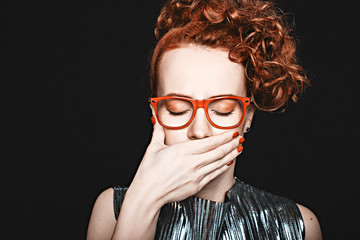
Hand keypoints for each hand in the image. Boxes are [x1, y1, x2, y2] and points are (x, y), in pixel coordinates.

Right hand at [128, 118, 242, 205]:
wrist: (148, 194)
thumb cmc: (148, 171)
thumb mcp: (153, 148)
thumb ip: (158, 132)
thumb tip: (155, 118)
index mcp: (182, 151)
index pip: (209, 142)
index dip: (224, 137)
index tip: (232, 132)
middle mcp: (192, 162)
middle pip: (218, 152)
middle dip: (231, 144)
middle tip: (240, 138)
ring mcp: (196, 175)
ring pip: (218, 163)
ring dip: (231, 155)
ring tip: (239, 149)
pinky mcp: (196, 185)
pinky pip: (213, 175)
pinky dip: (222, 168)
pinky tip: (228, 163)